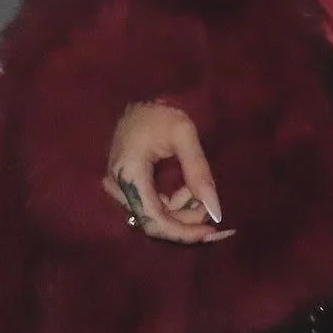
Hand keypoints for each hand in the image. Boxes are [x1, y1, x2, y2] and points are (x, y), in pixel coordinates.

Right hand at [101, 100, 234, 244]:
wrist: (140, 100)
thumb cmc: (160, 112)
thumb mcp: (184, 133)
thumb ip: (199, 170)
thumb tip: (215, 209)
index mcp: (128, 175)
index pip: (153, 220)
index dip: (182, 231)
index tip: (209, 232)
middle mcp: (118, 188)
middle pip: (155, 221)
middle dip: (186, 217)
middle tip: (211, 207)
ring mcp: (118, 189)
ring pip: (154, 215)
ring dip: (181, 208)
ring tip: (198, 186)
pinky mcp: (125, 189)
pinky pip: (151, 206)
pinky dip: (172, 202)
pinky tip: (186, 188)